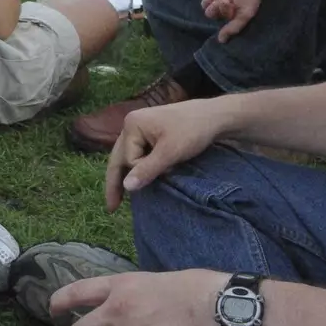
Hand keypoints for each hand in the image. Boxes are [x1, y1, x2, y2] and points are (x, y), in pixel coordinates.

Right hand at [105, 101, 231, 209]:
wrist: (215, 116)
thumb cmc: (193, 131)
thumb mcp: (170, 152)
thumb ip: (147, 170)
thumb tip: (126, 187)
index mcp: (132, 125)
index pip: (129, 159)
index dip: (145, 169)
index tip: (166, 168)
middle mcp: (131, 124)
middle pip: (119, 157)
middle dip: (115, 182)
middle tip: (111, 208)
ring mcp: (140, 127)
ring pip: (128, 156)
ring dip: (128, 175)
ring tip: (119, 199)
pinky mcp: (150, 132)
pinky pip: (138, 153)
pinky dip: (139, 167)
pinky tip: (138, 178)